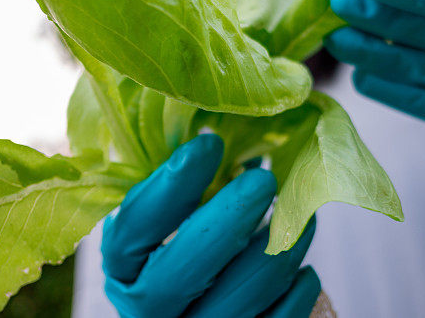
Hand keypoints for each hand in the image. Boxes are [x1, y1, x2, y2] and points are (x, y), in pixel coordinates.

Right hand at [101, 133, 319, 317]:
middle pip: (181, 274)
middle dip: (228, 221)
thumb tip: (221, 125)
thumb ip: (183, 179)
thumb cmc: (187, 242)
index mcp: (123, 267)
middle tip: (264, 180)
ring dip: (278, 247)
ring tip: (297, 214)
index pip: (134, 229)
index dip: (170, 186)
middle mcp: (148, 310)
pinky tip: (301, 263)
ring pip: (243, 299)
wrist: (200, 306)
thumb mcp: (170, 212)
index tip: (208, 144)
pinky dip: (298, 287)